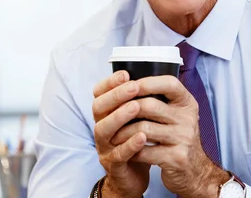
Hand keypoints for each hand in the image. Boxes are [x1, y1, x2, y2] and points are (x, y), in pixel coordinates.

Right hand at [92, 70, 149, 197]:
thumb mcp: (134, 120)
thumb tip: (152, 76)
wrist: (133, 177)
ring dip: (120, 116)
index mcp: (105, 114)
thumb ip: (137, 101)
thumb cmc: (135, 142)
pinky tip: (142, 136)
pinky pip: (118, 154)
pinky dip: (129, 144)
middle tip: (134, 86)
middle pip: (98, 108)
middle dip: (116, 95)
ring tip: (136, 107)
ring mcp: (104, 147)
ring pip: (103, 129)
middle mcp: (100, 127)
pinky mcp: (113, 165)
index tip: (125, 73)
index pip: (99, 93)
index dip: (109, 83)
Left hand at [111, 75, 228, 197]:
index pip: (170, 83)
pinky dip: (130, 150)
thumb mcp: (176, 115)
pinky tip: (124, 150)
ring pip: (143, 128)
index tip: (128, 84)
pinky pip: (145, 150)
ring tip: (112, 134)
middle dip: (125, 109)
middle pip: (150, 105)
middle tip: (110, 114)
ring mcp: (184, 138)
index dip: (147, 82)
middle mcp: (188, 118)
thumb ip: (159, 99)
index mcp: (187, 103)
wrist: (195, 172)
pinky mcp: (176, 158)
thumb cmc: (177, 138)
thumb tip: (127, 82)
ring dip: (123, 132)